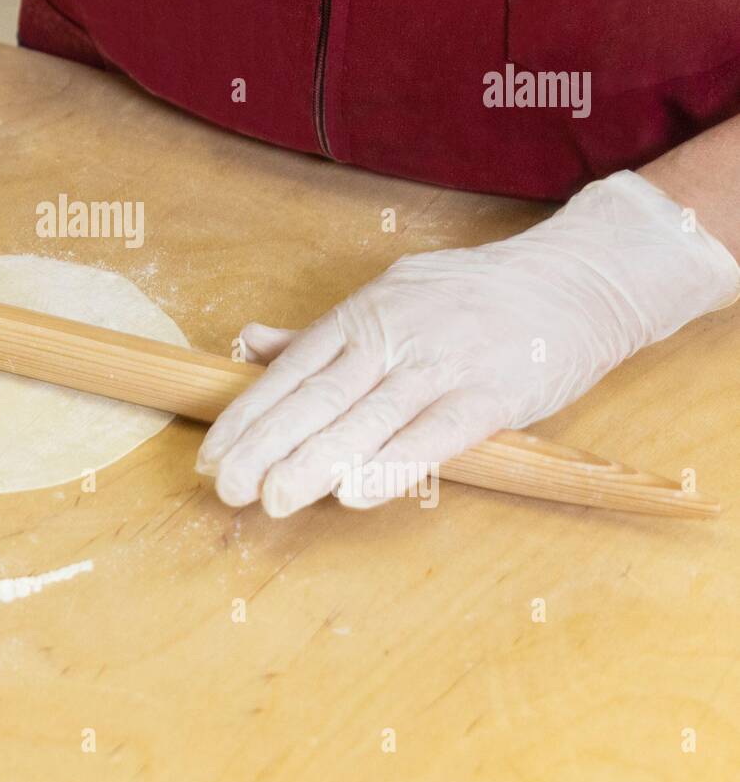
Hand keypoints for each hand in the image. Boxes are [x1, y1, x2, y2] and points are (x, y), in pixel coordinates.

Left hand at [197, 172, 738, 515]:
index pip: (289, 373)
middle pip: (315, 398)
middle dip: (265, 446)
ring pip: (365, 419)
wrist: (570, 281)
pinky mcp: (489, 394)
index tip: (210, 456)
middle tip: (226, 488)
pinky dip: (392, 465)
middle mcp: (391, 338)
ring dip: (314, 463)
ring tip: (273, 500)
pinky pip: (433, 436)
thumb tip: (248, 343)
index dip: (247, 416)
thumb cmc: (470, 296)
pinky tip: (355, 493)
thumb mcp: (386, 297)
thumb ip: (317, 332)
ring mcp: (439, 365)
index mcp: (361, 317)